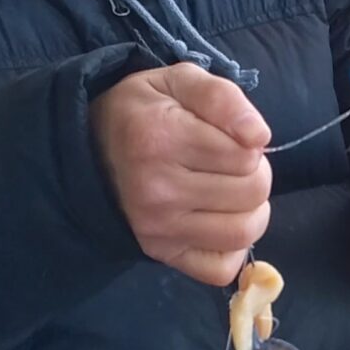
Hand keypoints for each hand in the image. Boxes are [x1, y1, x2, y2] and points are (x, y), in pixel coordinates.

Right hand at [91, 62, 271, 286]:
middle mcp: (157, 190)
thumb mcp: (178, 81)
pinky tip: (218, 222)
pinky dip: (232, 249)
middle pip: (253, 193)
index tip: (226, 136)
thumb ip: (222, 97)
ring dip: (250, 210)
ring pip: (244, 232)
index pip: (247, 154)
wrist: (89, 148)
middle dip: (254, 173)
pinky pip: (221, 269)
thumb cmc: (143, 111)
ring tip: (229, 191)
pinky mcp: (161, 254)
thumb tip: (259, 137)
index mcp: (161, 138)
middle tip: (229, 163)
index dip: (248, 142)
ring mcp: (158, 228)